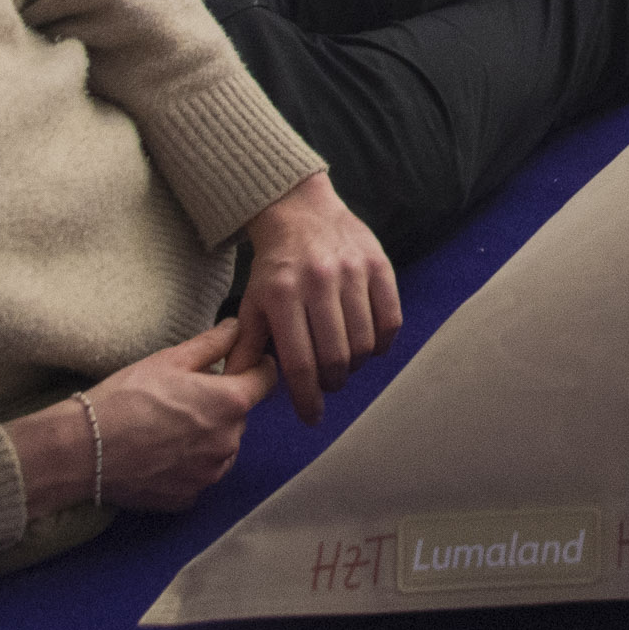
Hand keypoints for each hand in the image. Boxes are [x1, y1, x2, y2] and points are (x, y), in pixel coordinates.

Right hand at [62, 320, 276, 513]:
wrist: (85, 449)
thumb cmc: (127, 397)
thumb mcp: (170, 359)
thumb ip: (212, 343)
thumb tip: (237, 327)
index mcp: (231, 402)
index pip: (267, 380)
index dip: (255, 368)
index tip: (239, 365)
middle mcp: (229, 442)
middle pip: (240, 415)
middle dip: (222, 404)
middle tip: (186, 397)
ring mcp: (210, 474)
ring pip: (222, 447)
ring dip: (208, 436)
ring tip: (170, 426)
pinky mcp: (188, 497)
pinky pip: (200, 474)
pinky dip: (188, 464)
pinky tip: (160, 452)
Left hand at [238, 173, 401, 421]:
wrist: (300, 211)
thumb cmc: (273, 266)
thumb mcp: (251, 303)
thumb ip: (247, 347)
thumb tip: (238, 388)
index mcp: (281, 296)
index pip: (300, 363)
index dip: (307, 398)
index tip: (311, 418)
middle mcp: (318, 283)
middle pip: (336, 357)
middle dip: (332, 383)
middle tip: (327, 384)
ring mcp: (352, 272)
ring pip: (364, 342)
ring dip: (356, 365)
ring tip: (345, 362)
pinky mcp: (378, 264)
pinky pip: (390, 319)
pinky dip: (382, 342)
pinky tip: (369, 344)